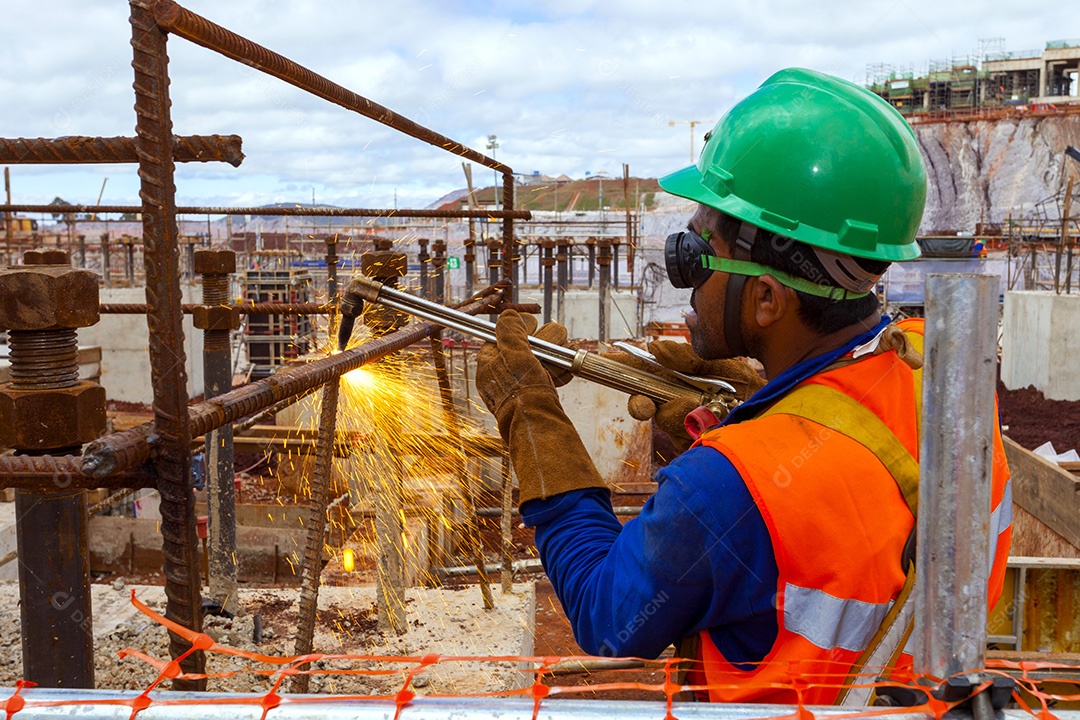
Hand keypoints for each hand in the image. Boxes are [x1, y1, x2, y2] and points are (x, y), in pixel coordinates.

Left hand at [476, 311, 605, 504]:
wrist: (539, 427)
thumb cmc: (522, 394)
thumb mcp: (513, 356)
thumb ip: (510, 332)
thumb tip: (508, 315)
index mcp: (491, 361)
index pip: (507, 332)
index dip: (522, 330)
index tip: (531, 332)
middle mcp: (506, 370)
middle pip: (532, 340)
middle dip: (545, 345)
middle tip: (544, 355)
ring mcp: (525, 380)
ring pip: (547, 352)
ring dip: (555, 358)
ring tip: (552, 370)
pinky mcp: (542, 389)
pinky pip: (555, 369)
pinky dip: (560, 372)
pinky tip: (559, 378)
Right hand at [608, 341, 764, 450]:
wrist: (775, 409)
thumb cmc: (748, 385)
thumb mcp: (719, 364)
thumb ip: (688, 358)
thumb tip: (655, 347)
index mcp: (675, 379)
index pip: (640, 374)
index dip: (621, 367)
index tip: (608, 359)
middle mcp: (673, 402)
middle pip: (642, 404)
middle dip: (644, 403)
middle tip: (652, 401)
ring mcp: (682, 426)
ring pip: (665, 421)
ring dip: (679, 413)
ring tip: (704, 406)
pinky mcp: (694, 447)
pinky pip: (682, 441)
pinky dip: (694, 430)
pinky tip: (710, 423)